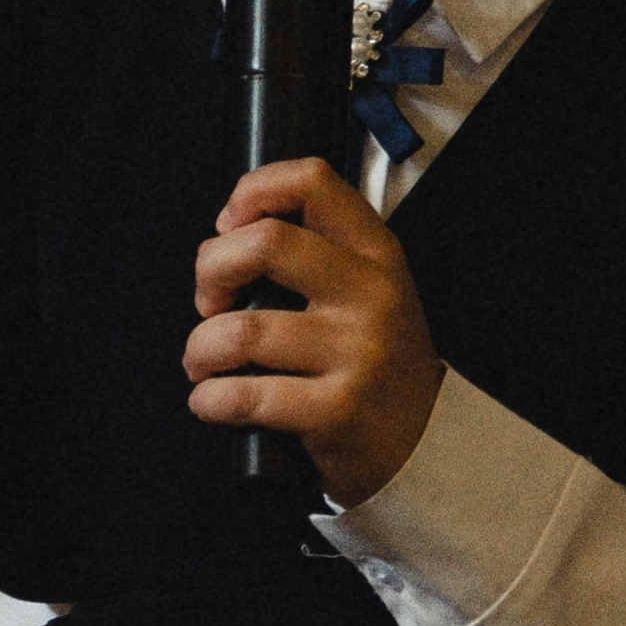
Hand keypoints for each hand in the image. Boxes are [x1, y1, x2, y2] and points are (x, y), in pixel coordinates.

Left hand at [187, 157, 444, 506]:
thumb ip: (315, 255)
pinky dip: (210, 400)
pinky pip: (245, 396)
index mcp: (376, 253)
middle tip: (209, 304)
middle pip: (266, 242)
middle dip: (211, 270)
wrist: (425, 445)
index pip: (312, 181)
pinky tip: (214, 402)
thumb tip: (227, 241)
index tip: (229, 227)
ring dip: (200, 349)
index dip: (252, 192)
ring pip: (241, 330)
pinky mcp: (337, 410)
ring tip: (204, 365)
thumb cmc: (374, 363)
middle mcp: (371, 294)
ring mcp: (357, 352)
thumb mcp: (368, 291)